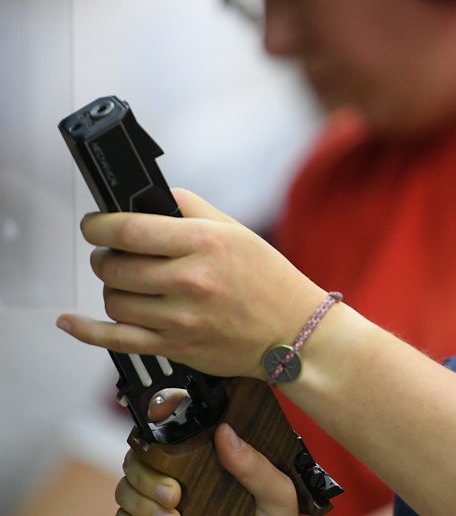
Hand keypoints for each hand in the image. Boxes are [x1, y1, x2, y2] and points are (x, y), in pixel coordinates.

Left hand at [56, 189, 324, 377]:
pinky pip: (115, 340)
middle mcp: (190, 280)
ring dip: (111, 287)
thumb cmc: (268, 279)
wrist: (295, 332)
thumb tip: (147, 198)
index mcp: (204, 244)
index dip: (98, 225)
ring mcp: (180, 318)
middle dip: (105, 256)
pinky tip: (70, 321)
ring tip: (127, 282)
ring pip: (113, 300)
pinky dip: (85, 330)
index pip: (128, 229)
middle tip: (114, 254)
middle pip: (113, 266)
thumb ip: (190, 209)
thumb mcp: (237, 232)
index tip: (94, 224)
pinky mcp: (175, 348)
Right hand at [115, 426, 298, 515]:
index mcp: (212, 458)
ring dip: (139, 500)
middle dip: (147, 474)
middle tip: (174, 494)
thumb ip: (256, 466)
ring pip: (126, 487)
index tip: (166, 446)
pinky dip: (132, 515)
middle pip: (140, 458)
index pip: (175, 434)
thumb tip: (226, 432)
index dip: (160, 434)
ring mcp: (164, 502)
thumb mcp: (275, 494)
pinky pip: (122, 515)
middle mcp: (183, 476)